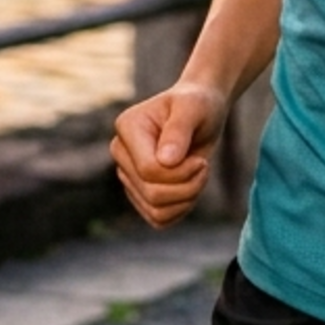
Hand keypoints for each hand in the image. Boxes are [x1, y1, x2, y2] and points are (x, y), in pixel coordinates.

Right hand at [110, 82, 228, 228]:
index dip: (181, 173)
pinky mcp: (139, 192)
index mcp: (127, 127)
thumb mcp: (194, 109)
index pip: (148, 170)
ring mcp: (128, 174)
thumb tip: (165, 160)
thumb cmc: (197, 105)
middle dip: (187, 187)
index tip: (202, 160)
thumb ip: (178, 131)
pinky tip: (190, 187)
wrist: (202, 113)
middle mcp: (121, 152)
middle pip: (152, 193)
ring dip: (186, 199)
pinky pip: (158, 219)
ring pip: (155, 210)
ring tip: (198, 176)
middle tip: (203, 167)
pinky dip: (180, 210)